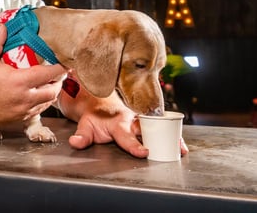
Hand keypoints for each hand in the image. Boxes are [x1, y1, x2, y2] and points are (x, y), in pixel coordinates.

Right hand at [0, 24, 67, 127]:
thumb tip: (3, 26)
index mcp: (19, 81)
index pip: (49, 74)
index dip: (60, 67)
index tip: (65, 62)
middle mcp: (25, 98)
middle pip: (53, 91)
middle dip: (58, 82)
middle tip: (58, 73)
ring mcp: (24, 110)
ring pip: (48, 103)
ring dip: (51, 92)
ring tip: (50, 83)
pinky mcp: (21, 119)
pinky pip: (39, 111)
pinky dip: (42, 103)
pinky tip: (38, 95)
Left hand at [65, 93, 188, 157]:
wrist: (103, 103)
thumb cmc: (96, 118)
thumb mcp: (86, 126)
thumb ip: (82, 136)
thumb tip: (75, 143)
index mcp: (117, 123)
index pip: (126, 136)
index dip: (134, 144)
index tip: (144, 152)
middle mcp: (132, 120)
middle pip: (148, 129)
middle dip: (159, 137)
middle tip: (172, 148)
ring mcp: (141, 120)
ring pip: (158, 127)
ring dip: (170, 136)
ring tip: (180, 148)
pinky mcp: (147, 121)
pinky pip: (162, 126)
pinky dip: (172, 134)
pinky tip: (180, 144)